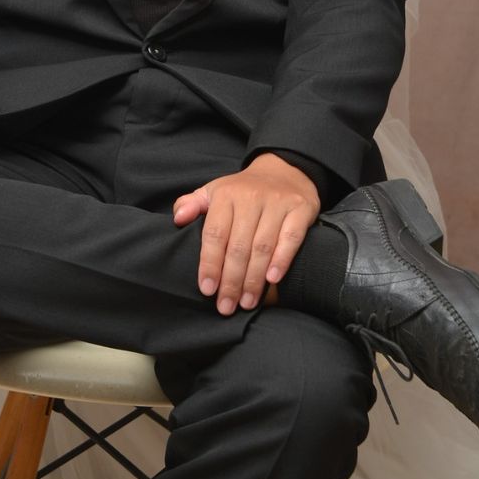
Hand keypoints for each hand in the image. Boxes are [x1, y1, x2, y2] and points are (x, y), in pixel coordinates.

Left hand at [172, 153, 319, 313]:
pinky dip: (282, 260)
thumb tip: (178, 218)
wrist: (285, 171)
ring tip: (247, 303)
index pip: (215, 233)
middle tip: (226, 306)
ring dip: (254, 279)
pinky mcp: (300, 209)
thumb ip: (192, 204)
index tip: (207, 289)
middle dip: (231, 280)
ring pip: (262, 246)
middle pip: (238, 246)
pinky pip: (290, 238)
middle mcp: (251, 197)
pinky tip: (273, 280)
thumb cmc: (243, 190)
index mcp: (226, 194)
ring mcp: (277, 203)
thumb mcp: (214, 191)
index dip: (209, 263)